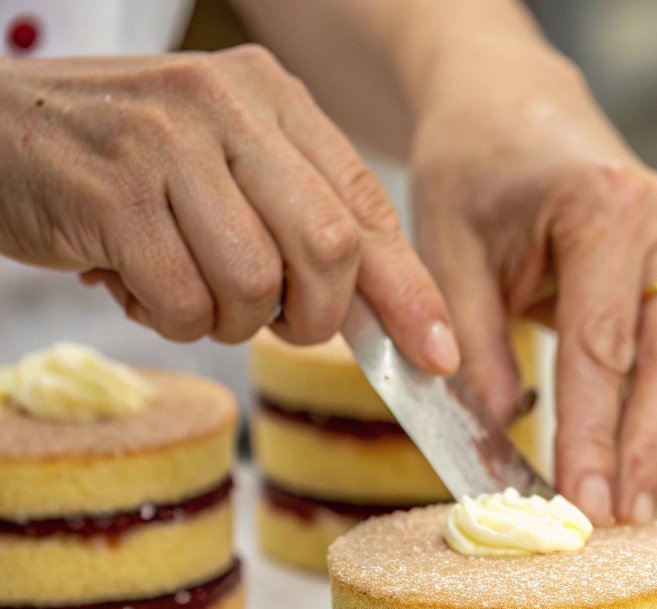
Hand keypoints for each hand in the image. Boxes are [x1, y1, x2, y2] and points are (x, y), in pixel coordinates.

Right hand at [0, 47, 457, 370]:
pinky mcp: (113, 192)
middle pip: (329, 250)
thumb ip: (302, 226)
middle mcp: (227, 106)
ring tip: (180, 284)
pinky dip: (168, 318)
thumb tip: (383, 317)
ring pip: (254, 286)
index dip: (409, 292)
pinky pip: (183, 303)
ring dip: (225, 318)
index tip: (436, 355)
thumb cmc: (126, 168)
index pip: (368, 209)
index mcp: (272, 99)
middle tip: (273, 318)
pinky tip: (133, 280)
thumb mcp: (228, 172)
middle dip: (313, 316)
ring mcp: (167, 143)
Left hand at [410, 54, 656, 522]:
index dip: (594, 434)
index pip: (605, 346)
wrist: (515, 112)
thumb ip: (475, 340)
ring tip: (638, 502)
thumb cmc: (478, 169)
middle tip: (620, 520)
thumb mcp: (449, 247)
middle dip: (649, 450)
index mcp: (605, 207)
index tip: (580, 501)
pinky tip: (653, 455)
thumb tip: (503, 432)